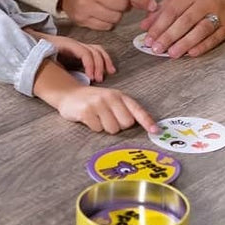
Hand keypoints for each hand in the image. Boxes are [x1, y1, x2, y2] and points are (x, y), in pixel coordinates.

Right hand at [27, 31, 114, 82]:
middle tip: (106, 76)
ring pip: (93, 51)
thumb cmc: (41, 59)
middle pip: (98, 50)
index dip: (106, 61)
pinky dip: (89, 64)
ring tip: (97, 78)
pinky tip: (89, 74)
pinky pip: (83, 52)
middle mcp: (76, 45)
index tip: (110, 72)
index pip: (97, 51)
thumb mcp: (61, 68)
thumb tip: (83, 84)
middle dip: (105, 63)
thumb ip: (72, 72)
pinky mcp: (66, 44)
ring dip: (98, 66)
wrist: (26, 47)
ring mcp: (71, 43)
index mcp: (76, 50)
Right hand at [32, 60, 156, 132]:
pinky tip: (89, 118)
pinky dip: (93, 127)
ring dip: (104, 127)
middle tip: (108, 119)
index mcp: (119, 96)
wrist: (69, 94)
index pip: (137, 110)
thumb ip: (125, 109)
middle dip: (118, 126)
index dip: (147, 121)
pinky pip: (97, 129)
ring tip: (97, 118)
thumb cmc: (94, 100)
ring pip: (112, 129)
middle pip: (126, 124)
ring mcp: (98, 104)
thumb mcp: (111, 99)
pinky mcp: (86, 111)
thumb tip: (143, 125)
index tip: (155, 131)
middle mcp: (110, 97)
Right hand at [60, 0, 155, 29]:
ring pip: (114, 18)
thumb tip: (149, 5)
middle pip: (120, 6)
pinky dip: (108, 22)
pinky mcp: (80, 19)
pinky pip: (105, 26)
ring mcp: (83, 6)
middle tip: (120, 0)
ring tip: (111, 6)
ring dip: (117, 14)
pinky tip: (103, 13)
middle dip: (126, 5)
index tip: (152, 5)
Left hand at [139, 0, 224, 57]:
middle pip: (185, 20)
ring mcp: (219, 14)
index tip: (149, 39)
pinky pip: (215, 37)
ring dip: (185, 42)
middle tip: (157, 48)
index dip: (159, 26)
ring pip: (201, 29)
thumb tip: (144, 26)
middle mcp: (205, 3)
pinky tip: (191, 53)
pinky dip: (203, 46)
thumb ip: (161, 11)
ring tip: (172, 53)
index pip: (172, 10)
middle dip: (169, 36)